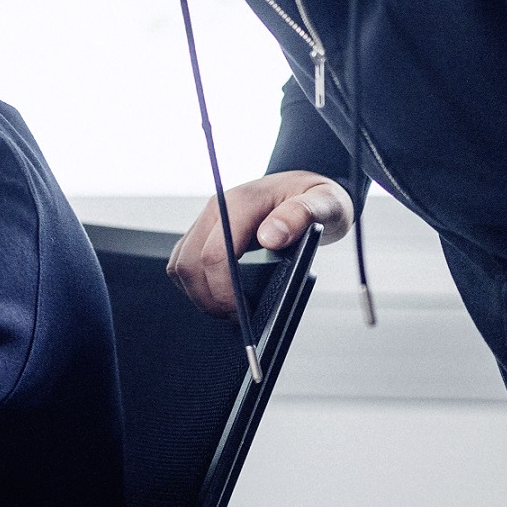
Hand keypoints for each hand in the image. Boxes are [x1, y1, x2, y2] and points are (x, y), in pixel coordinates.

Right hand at [165, 172, 355, 315]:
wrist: (306, 188)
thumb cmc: (316, 197)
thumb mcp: (325, 202)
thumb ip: (300, 215)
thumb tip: (270, 237)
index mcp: (242, 202)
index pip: (215, 253)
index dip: (223, 290)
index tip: (244, 312)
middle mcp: (217, 209)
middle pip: (190, 263)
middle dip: (208, 298)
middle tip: (238, 319)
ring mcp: (207, 221)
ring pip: (181, 264)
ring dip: (199, 294)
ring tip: (229, 310)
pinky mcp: (204, 233)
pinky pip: (185, 261)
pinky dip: (196, 285)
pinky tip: (220, 296)